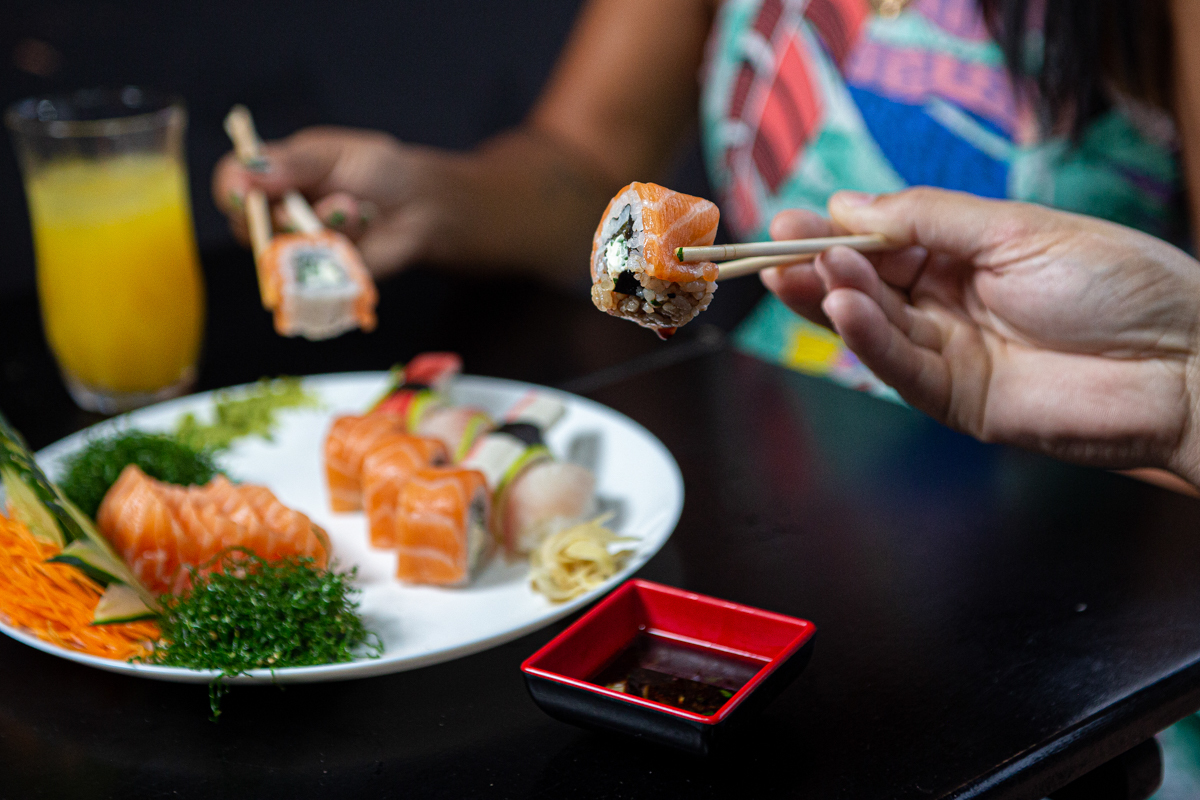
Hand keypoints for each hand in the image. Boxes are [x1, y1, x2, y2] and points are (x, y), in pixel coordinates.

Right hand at [213, 127, 455, 277]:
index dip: (232, 191)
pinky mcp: (321, 275)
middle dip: (284, 215)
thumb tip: (247, 173)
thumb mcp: (333, 154)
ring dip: (324, 226)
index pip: (231, 184)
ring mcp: (298, 247)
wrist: (419, 205)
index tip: (244, 194)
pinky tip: (362, 228)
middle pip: (249, 227)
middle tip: (325, 200)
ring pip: (287, 250)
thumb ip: (293, 164)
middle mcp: (277, 214)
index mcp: (272, 176)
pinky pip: (318, 271)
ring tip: (355, 206)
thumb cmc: (376, 171)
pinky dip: (343, 248)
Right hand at [761, 188, 1199, 484]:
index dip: (838, 231)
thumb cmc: (1118, 283)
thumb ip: (930, 219)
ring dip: (834, 298)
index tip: (793, 218)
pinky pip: (900, 367)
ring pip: (873, 327)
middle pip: (867, 287)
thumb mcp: (1017, 230)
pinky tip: (843, 307)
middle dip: (818, 266)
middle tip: (774, 248)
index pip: (885, 242)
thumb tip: (850, 205)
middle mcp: (951, 305)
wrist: (1185, 363)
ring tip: (800, 271)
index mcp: (968, 256)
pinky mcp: (957, 400)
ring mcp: (951, 354)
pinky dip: (867, 338)